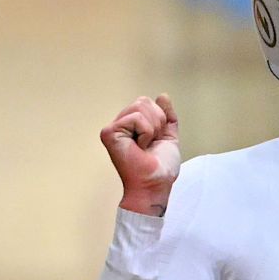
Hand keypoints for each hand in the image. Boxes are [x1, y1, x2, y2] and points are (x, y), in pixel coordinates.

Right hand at [99, 94, 180, 215]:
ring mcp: (113, 128)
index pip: (147, 103)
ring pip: (140, 106)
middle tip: (151, 143)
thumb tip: (162, 95)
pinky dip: (146, 133)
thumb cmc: (160, 167)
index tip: (156, 140)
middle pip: (144, 101)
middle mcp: (119, 125)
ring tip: (145, 146)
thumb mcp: (168, 136)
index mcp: (131, 125)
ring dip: (152, 128)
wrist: (155, 184)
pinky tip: (140, 147)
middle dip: (157, 122)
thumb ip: (166, 116)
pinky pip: (136, 118)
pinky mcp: (110, 133)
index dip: (160, 119)